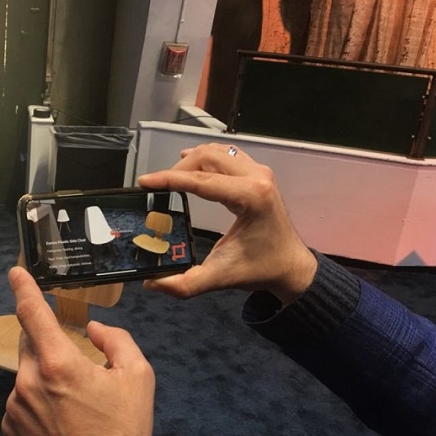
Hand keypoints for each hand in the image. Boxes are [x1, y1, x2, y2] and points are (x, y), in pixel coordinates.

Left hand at [1, 266, 154, 435]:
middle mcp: (28, 382)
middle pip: (30, 344)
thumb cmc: (125, 431)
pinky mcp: (10, 430)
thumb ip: (117, 340)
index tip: (15, 270)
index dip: (23, 288)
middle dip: (49, 344)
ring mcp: (15, 408)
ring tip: (75, 406)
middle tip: (76, 366)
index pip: (32, 313)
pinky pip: (21, 402)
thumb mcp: (138, 377)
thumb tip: (94, 330)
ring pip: (27, 375)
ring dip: (45, 377)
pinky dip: (37, 402)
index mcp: (58, 364)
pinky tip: (61, 423)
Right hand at [137, 143, 316, 303]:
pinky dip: (205, 158)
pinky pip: (227, 154)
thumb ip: (185, 284)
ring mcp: (259, 172)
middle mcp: (257, 177)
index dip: (168, 179)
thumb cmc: (260, 269)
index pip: (200, 180)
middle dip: (177, 170)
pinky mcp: (258, 173)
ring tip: (171, 180)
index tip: (144, 182)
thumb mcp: (220, 277)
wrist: (291, 266)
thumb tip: (151, 283)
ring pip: (216, 152)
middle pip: (206, 157)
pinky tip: (190, 167)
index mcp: (251, 197)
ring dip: (190, 162)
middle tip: (158, 187)